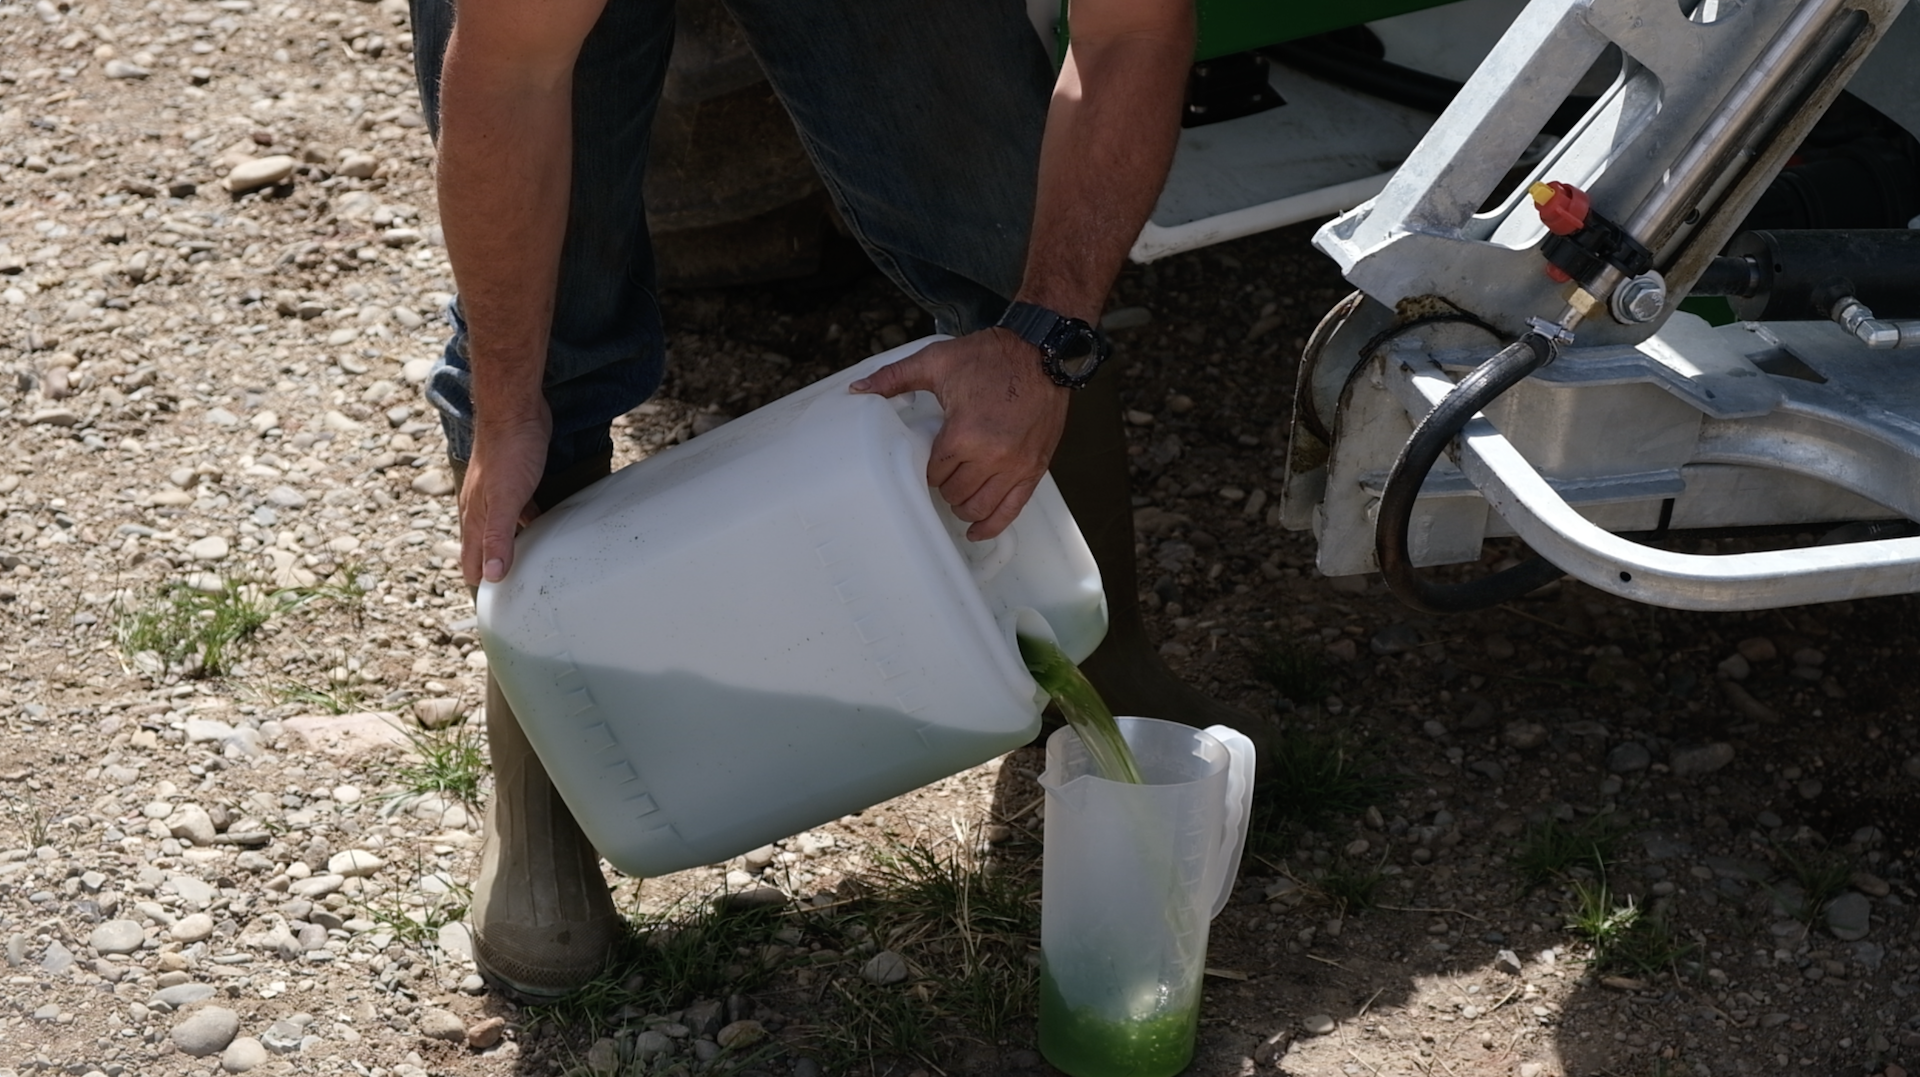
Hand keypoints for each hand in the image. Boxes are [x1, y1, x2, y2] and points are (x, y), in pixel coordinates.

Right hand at [459, 403, 551, 585]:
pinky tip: (542, 528)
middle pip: (483, 549)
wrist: (515, 410)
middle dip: (493, 571)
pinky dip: (528, 524)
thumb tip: (492, 575)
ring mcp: (497, 493)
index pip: (471, 562)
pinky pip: (519, 511)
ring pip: (500, 530)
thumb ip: (498, 537)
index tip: (495, 611)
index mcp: (475, 516)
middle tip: (512, 596)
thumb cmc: (509, 451)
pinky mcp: (514, 479)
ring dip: (511, 548)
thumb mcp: (506, 499)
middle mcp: (481, 508)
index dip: (481, 584)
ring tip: (527, 568)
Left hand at [851, 329, 1069, 540]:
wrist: (1040, 352)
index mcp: (964, 435)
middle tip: (944, 473)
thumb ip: (895, 378)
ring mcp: (1016, 466)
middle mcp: (991, 456)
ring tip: (958, 497)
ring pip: (980, 507)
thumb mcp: (937, 361)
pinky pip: (1012, 509)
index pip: (934, 473)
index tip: (932, 459)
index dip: (929, 468)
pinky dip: (993, 525)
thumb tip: (860, 389)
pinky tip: (978, 531)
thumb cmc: (993, 357)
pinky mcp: (1035, 469)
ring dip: (964, 506)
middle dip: (945, 486)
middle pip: (955, 493)